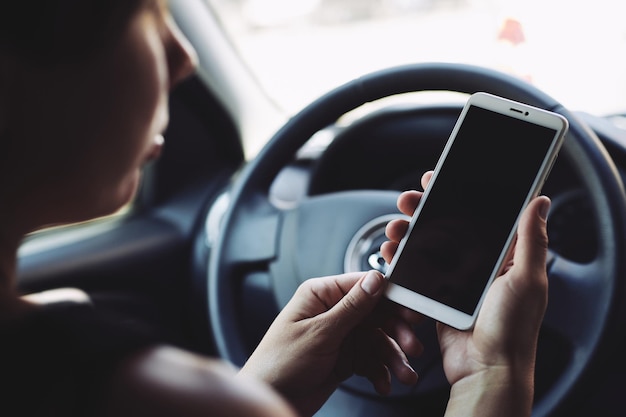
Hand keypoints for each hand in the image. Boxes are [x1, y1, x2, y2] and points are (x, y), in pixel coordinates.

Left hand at [240, 271, 422, 416]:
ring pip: (377, 339)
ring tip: (404, 375)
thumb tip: (376, 279)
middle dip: (396, 332)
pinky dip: (380, 371)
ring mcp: (339, 335)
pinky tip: (383, 383)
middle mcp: (332, 311)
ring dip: (392, 357)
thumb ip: (352, 307)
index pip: (363, 286)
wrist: (271, 399)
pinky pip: (371, 359)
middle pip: (376, 313)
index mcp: (321, 295)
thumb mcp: (320, 333)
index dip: (391, 297)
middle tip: (412, 347)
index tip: (411, 311)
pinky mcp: (344, 357)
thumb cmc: (280, 363)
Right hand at [381, 171, 549, 416]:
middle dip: (422, 209)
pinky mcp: (435, 295)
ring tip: (393, 226)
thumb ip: (531, 239)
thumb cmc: (512, 329)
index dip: (454, 194)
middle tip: (407, 201)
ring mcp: (453, 279)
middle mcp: (476, 264)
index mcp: (502, 256)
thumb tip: (541, 200)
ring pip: (424, 245)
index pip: (475, 215)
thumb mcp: (527, 279)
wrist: (486, 370)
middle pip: (444, 225)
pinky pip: (414, 270)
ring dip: (405, 231)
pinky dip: (400, 258)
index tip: (436, 180)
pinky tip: (390, 250)